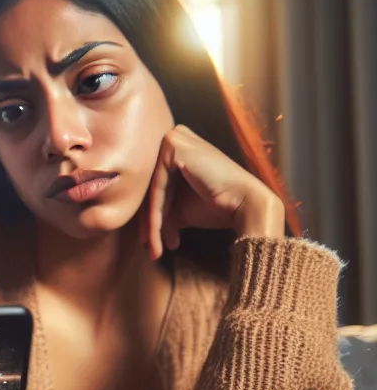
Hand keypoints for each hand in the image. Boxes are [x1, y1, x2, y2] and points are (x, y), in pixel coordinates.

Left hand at [141, 124, 285, 259]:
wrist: (245, 204)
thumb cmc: (216, 206)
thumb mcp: (179, 210)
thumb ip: (160, 214)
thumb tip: (144, 238)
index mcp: (175, 149)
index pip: (154, 189)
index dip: (150, 219)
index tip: (151, 245)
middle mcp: (172, 138)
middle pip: (151, 191)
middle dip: (149, 225)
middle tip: (151, 251)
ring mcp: (172, 138)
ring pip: (152, 192)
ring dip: (152, 226)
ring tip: (154, 250)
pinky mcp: (172, 146)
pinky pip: (157, 189)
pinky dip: (155, 216)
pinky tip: (156, 238)